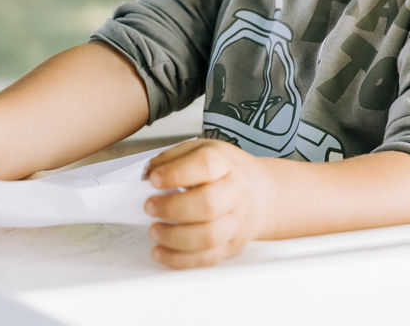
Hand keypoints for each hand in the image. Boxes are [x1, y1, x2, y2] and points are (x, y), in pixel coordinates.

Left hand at [142, 139, 274, 268]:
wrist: (262, 193)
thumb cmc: (225, 170)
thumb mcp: (202, 150)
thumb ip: (173, 158)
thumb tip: (147, 175)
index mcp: (225, 163)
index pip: (205, 165)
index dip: (176, 174)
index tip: (154, 180)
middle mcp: (234, 192)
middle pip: (208, 204)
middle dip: (172, 208)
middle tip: (150, 206)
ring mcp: (236, 221)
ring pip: (208, 236)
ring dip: (174, 237)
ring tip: (154, 230)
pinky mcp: (232, 245)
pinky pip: (207, 258)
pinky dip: (179, 259)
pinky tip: (161, 251)